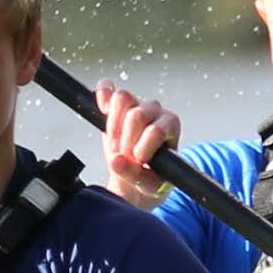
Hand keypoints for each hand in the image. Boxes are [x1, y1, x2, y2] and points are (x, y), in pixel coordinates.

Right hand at [98, 82, 182, 201]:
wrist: (137, 174)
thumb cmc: (150, 177)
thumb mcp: (148, 184)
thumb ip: (134, 175)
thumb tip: (116, 161)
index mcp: (170, 125)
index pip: (155, 131)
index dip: (142, 149)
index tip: (138, 162)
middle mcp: (156, 110)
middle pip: (137, 115)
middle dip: (125, 141)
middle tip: (123, 156)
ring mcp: (137, 102)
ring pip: (122, 98)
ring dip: (113, 125)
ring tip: (115, 144)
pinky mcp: (117, 101)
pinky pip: (107, 87)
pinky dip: (102, 95)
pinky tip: (102, 109)